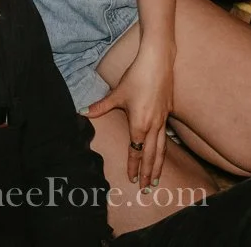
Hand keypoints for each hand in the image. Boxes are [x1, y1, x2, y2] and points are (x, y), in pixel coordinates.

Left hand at [86, 43, 173, 185]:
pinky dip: (164, 149)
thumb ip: (101, 107)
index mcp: (140, 124)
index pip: (136, 151)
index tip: (132, 180)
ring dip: (158, 165)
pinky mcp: (168, 112)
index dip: (134, 167)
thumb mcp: (117, 93)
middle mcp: (153, 125)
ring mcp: (163, 119)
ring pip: (161, 148)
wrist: (158, 61)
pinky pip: (166, 136)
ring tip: (156, 178)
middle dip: (148, 173)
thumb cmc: (136, 76)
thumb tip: (82, 112)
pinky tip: (162, 153)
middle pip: (151, 155)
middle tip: (146, 189)